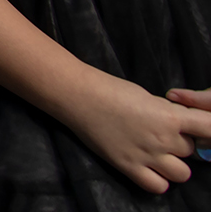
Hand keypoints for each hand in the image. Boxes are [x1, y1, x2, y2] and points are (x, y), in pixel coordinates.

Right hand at [59, 69, 210, 192]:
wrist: (78, 96)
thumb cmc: (111, 89)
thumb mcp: (148, 96)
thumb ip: (169, 113)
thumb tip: (182, 125)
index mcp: (170, 117)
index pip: (210, 128)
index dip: (210, 131)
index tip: (202, 131)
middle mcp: (163, 139)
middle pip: (191, 151)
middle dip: (180, 143)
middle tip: (161, 133)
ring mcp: (147, 156)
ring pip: (182, 173)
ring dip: (173, 163)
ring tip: (157, 152)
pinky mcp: (129, 167)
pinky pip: (159, 187)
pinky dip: (158, 179)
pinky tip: (148, 166)